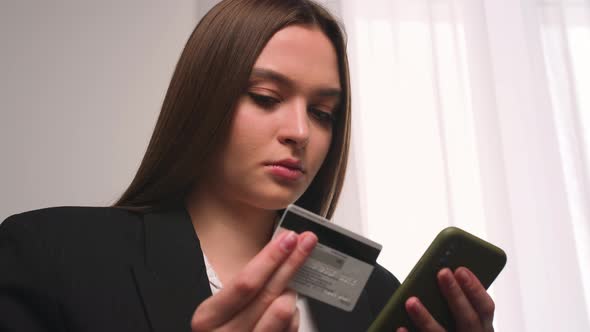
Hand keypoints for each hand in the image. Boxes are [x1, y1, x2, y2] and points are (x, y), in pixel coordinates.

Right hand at [190, 230, 316, 331]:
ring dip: (290, 294)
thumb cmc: (221, 327)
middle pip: (269, 294)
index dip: (270, 259)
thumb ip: (245, 284)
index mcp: (209, 317)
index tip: (288, 239)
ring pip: (284, 311)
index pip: (245, 283)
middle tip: (307, 242)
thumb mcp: (219, 305)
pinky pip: (292, 327)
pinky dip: (293, 314)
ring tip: (287, 287)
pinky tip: (286, 307)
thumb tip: (280, 251)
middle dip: (292, 263)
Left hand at [397, 267, 494, 331]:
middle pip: (468, 319)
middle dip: (455, 295)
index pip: (486, 308)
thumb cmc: (453, 327)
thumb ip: (457, 301)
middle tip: (441, 273)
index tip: (460, 269)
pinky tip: (400, 327)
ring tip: (411, 301)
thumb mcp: (463, 317)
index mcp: (483, 328)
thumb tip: (440, 274)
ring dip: (426, 318)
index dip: (475, 288)